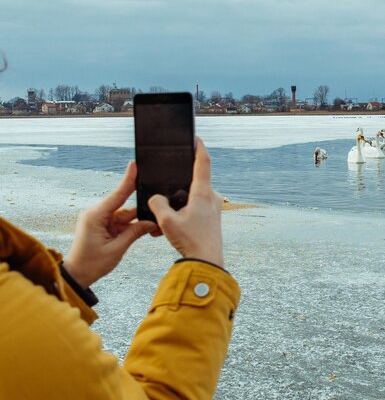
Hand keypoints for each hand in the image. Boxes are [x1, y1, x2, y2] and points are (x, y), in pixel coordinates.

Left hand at [63, 162, 157, 287]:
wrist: (77, 275)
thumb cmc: (92, 263)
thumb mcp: (117, 249)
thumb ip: (135, 233)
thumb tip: (152, 222)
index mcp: (95, 216)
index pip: (117, 195)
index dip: (128, 180)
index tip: (134, 165)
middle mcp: (96, 214)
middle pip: (125, 206)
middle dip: (141, 210)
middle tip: (157, 211)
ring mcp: (99, 219)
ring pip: (126, 215)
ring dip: (138, 222)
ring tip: (153, 228)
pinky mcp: (102, 226)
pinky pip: (122, 222)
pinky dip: (132, 227)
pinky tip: (145, 230)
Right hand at [148, 138, 223, 266]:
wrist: (207, 263)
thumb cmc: (190, 241)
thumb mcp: (166, 221)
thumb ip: (157, 204)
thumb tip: (156, 198)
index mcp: (203, 192)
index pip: (203, 161)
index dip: (198, 146)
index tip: (195, 137)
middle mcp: (211, 197)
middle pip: (193, 181)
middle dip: (177, 184)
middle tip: (164, 186)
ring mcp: (213, 209)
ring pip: (191, 199)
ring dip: (176, 205)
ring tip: (160, 220)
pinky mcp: (212, 219)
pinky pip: (194, 211)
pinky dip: (180, 216)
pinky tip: (166, 229)